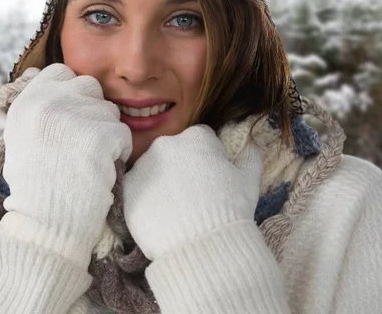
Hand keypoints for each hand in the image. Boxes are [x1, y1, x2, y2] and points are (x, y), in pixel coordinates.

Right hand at [0, 64, 132, 268]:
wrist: (45, 225)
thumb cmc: (36, 186)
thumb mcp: (22, 137)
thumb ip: (40, 107)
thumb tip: (62, 81)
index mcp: (26, 101)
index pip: (61, 71)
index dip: (72, 92)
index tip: (72, 116)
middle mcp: (47, 102)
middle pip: (89, 85)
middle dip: (93, 110)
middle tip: (84, 141)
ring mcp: (73, 117)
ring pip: (109, 110)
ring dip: (106, 133)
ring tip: (88, 160)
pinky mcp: (98, 135)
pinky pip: (123, 133)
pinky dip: (118, 152)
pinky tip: (100, 169)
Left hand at [122, 124, 263, 261]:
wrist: (200, 245)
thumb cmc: (230, 211)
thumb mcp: (249, 182)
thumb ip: (251, 156)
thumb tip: (254, 142)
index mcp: (196, 137)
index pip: (201, 139)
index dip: (209, 158)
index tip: (212, 178)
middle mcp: (166, 143)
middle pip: (174, 151)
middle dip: (182, 166)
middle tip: (192, 194)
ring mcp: (143, 164)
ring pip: (153, 168)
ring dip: (161, 180)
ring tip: (175, 207)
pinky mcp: (127, 186)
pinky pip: (135, 186)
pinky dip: (144, 196)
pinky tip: (158, 213)